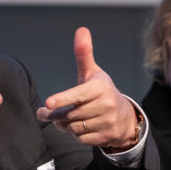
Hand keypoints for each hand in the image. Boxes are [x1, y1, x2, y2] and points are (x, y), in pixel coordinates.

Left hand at [36, 27, 137, 149]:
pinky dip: (75, 135)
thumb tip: (81, 30)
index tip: (48, 103)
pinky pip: (82, 139)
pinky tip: (78, 128)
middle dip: (55, 115)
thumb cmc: (101, 91)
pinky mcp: (107, 136)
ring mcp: (108, 122)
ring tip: (63, 119)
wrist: (125, 116)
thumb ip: (84, 55)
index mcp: (101, 88)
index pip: (78, 94)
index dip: (62, 99)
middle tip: (45, 113)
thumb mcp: (93, 73)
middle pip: (70, 114)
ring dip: (63, 126)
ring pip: (74, 128)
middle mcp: (107, 105)